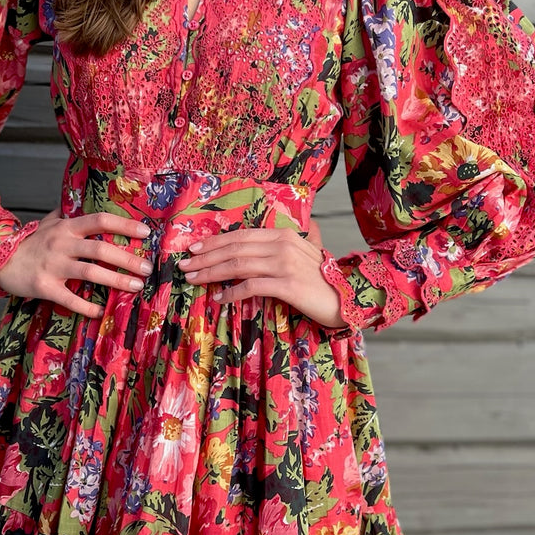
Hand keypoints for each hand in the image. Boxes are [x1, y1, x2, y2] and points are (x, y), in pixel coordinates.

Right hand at [0, 209, 153, 316]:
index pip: (100, 221)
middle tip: (147, 268)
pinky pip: (70, 299)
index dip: (124, 224)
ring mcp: (53, 266)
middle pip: (100, 249)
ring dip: (116, 281)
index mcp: (67, 227)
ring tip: (136, 287)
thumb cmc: (29, 242)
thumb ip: (68, 213)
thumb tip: (83, 200)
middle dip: (127, 258)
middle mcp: (62, 244)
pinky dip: (87, 306)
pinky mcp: (44, 287)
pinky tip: (101, 311)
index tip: (146, 232)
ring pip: (91, 273)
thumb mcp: (48, 222)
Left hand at [176, 223, 346, 330]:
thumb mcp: (305, 253)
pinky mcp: (288, 286)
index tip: (194, 250)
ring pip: (238, 265)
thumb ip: (288, 243)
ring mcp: (285, 264)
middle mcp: (283, 245)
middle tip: (184, 266)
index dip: (214, 242)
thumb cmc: (323, 280)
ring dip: (212, 273)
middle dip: (206, 257)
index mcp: (284, 235)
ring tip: (194, 280)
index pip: (241, 236)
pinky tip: (219, 299)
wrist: (349, 299)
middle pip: (235, 249)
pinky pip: (252, 287)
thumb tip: (273, 237)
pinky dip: (232, 293)